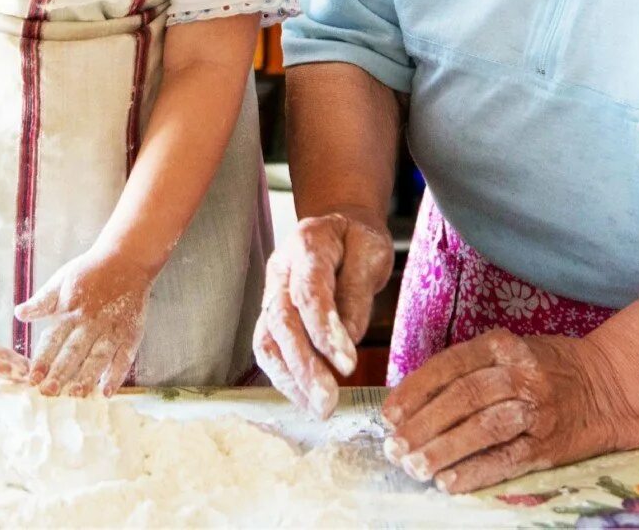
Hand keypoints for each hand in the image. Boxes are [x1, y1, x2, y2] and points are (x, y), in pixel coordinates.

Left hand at [15, 251, 153, 396]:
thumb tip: (19, 313)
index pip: (53, 339)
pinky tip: (107, 391)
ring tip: (77, 394)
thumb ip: (42, 301)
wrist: (127, 260)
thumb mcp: (62, 280)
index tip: (32, 378)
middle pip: (74, 351)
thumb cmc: (90, 271)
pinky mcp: (131, 333)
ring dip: (87, 376)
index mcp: (70, 311)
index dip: (42, 359)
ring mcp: (112, 329)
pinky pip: (124, 357)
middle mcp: (90, 323)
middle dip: (61, 372)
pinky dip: (117, 374)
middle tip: (49, 392)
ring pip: (98, 356)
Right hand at [252, 212, 394, 418]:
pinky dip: (286, 377)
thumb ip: (357, 293)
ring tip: (318, 408)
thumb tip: (347, 340)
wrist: (340, 230)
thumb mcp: (371, 253)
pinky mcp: (270, 315)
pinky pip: (269, 349)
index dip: (324, 331)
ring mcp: (270, 293)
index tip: (347, 365)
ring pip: (267, 340)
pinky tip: (306, 397)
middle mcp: (280, 270)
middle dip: (303, 366)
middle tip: (328, 401)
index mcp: (306, 244)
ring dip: (290, 379)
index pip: (309, 292)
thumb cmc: (357, 241)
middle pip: (282, 321)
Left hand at [382, 329, 621, 494]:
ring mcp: (537, 409)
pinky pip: (506, 459)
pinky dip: (475, 472)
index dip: (415, 391)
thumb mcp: (510, 352)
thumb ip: (469, 369)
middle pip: (463, 397)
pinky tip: (449, 483)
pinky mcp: (549, 444)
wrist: (611, 386)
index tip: (389, 415)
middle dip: (423, 425)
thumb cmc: (548, 368)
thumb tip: (413, 401)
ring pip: (482, 428)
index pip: (449, 365)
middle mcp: (520, 372)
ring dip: (443, 450)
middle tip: (395, 447)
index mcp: (503, 345)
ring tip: (414, 467)